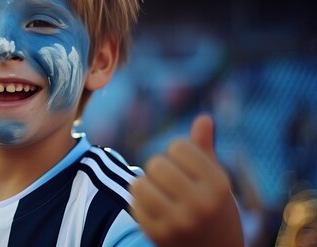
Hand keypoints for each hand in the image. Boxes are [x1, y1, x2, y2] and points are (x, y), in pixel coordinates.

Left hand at [129, 114, 243, 246]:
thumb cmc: (215, 210)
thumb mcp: (217, 181)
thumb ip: (206, 149)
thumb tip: (204, 117)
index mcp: (218, 186)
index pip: (179, 147)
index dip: (178, 153)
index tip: (186, 166)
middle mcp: (200, 204)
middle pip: (156, 163)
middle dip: (160, 168)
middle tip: (169, 180)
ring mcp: (178, 222)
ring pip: (140, 183)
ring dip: (146, 184)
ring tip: (160, 192)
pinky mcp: (158, 235)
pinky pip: (134, 204)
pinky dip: (141, 202)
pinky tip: (155, 209)